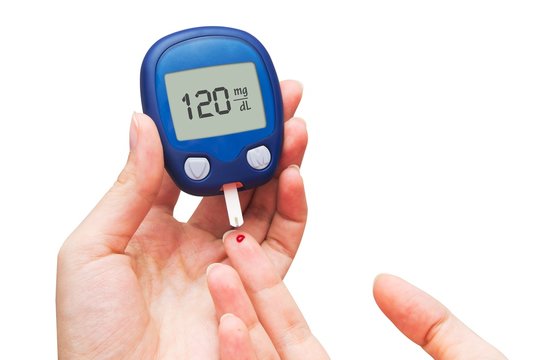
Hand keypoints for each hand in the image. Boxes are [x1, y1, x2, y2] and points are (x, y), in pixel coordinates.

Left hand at [56, 81, 307, 358]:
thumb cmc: (92, 334)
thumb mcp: (92, 250)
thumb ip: (127, 188)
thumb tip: (145, 127)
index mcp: (149, 225)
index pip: (187, 164)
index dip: (208, 131)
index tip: (224, 100)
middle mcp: (192, 240)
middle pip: (234, 179)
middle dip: (258, 140)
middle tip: (278, 106)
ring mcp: (224, 262)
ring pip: (264, 204)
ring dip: (281, 166)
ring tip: (293, 134)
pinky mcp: (251, 287)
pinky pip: (281, 243)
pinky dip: (292, 209)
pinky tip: (293, 179)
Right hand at [207, 234, 505, 359]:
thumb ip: (431, 325)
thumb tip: (383, 281)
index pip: (294, 334)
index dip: (270, 292)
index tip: (250, 252)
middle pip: (268, 347)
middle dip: (244, 298)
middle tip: (225, 252)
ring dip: (234, 326)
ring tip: (219, 278)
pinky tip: (231, 331)